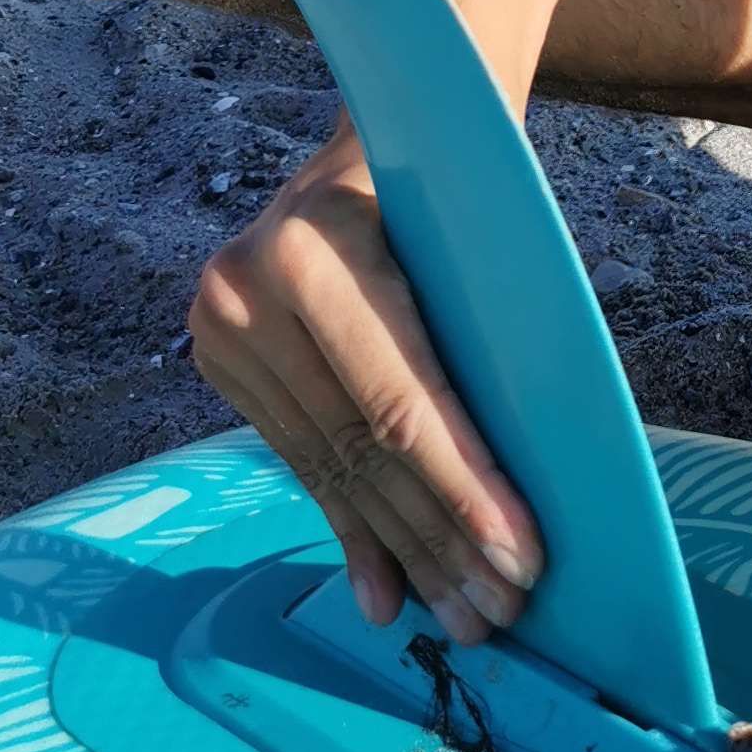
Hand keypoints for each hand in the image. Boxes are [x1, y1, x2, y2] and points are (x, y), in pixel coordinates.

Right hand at [188, 131, 543, 641]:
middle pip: (365, 445)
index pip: (402, 402)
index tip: (522, 559)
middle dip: (442, 538)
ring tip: (461, 617)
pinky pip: (299, 459)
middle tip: (500, 613)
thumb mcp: (475, 242)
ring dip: (402, 551)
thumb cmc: (454, 188)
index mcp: (314, 249)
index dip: (465, 489)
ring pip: (332, 465)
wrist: (375, 134)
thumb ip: (488, 346)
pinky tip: (384, 594)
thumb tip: (534, 486)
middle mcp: (247, 286)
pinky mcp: (217, 358)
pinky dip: (349, 528)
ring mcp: (221, 325)